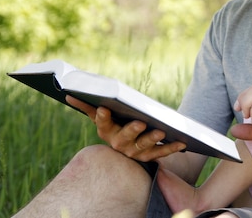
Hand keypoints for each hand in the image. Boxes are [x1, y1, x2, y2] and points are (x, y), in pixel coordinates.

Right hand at [66, 96, 185, 161]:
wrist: (133, 147)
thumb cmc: (116, 123)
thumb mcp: (104, 116)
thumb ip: (89, 106)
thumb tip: (69, 93)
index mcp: (106, 131)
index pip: (102, 124)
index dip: (103, 117)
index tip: (104, 107)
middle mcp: (119, 144)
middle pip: (125, 138)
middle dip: (132, 130)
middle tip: (141, 122)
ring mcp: (135, 152)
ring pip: (144, 146)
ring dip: (152, 139)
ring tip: (161, 131)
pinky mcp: (150, 156)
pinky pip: (162, 153)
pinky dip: (172, 148)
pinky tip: (182, 142)